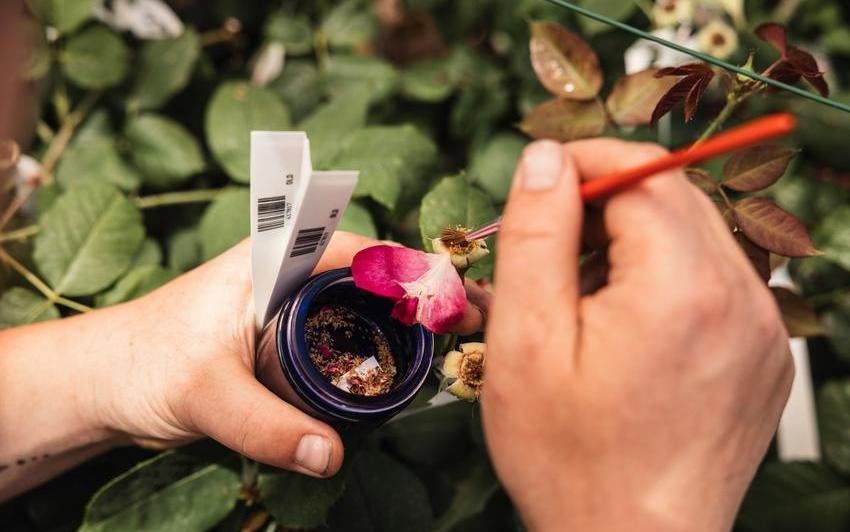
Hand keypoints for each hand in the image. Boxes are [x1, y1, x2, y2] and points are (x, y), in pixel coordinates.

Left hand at [89, 232, 486, 477]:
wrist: (109, 383)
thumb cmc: (145, 364)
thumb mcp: (207, 392)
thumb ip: (267, 425)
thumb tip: (331, 456)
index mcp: (273, 257)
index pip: (361, 249)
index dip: (415, 271)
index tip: (459, 301)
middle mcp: (290, 272)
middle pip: (374, 273)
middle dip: (426, 293)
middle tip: (472, 323)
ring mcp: (291, 304)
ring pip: (364, 302)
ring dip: (409, 319)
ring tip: (455, 343)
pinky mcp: (289, 336)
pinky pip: (348, 332)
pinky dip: (381, 344)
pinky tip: (407, 366)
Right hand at [482, 140, 791, 530]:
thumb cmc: (571, 458)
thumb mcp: (527, 341)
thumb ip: (537, 235)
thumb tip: (546, 159)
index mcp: (680, 288)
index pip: (645, 170)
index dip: (586, 163)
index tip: (542, 189)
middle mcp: (739, 299)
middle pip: (673, 196)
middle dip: (605, 202)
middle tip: (550, 251)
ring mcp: (761, 328)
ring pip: (695, 234)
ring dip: (634, 240)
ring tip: (584, 298)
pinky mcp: (763, 352)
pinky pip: (715, 278)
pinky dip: (666, 275)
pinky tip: (626, 325)